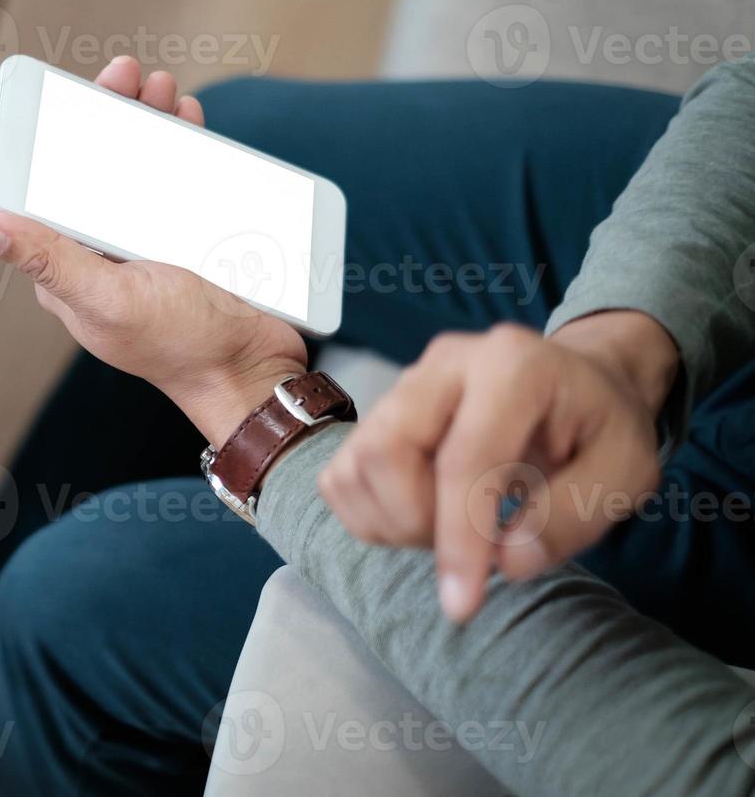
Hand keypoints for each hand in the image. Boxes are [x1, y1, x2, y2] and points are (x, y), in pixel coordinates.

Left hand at [0, 57, 307, 444]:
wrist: (255, 373)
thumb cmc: (182, 348)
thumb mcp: (110, 299)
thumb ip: (50, 261)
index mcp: (73, 265)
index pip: (54, 186)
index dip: (62, 135)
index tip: (77, 94)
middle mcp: (107, 251)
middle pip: (101, 166)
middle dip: (113, 114)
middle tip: (132, 74)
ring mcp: (151, 243)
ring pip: (142, 167)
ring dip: (150, 122)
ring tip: (165, 90)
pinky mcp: (193, 239)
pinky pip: (184, 182)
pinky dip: (186, 147)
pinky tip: (191, 120)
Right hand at [317, 311, 677, 621]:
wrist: (577, 383)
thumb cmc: (601, 428)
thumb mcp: (626, 473)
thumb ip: (573, 516)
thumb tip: (507, 562)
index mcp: (511, 366)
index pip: (464, 459)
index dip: (459, 537)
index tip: (463, 604)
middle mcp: (444, 363)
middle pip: (384, 451)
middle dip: (416, 522)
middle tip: (469, 550)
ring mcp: (402, 383)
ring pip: (355, 466)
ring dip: (394, 522)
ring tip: (454, 529)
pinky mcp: (377, 410)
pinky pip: (342, 477)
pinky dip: (373, 515)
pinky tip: (424, 516)